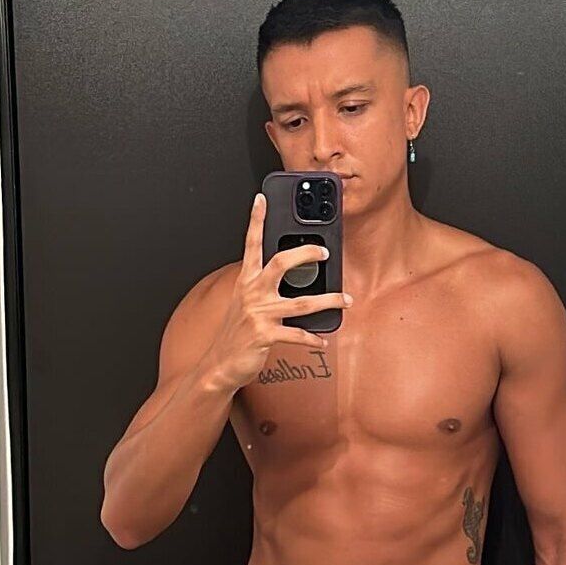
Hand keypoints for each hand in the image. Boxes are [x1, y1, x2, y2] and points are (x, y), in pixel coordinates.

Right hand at [204, 191, 350, 391]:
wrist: (220, 364)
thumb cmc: (237, 333)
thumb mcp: (245, 304)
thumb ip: (263, 287)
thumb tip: (292, 278)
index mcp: (246, 282)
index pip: (251, 245)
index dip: (256, 221)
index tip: (261, 200)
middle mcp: (252, 294)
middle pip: (280, 263)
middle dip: (305, 253)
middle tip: (324, 253)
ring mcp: (258, 314)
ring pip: (301, 303)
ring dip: (328, 301)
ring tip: (345, 300)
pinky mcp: (265, 336)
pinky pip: (297, 335)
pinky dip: (313, 339)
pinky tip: (322, 340)